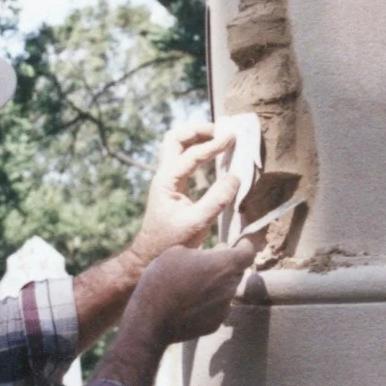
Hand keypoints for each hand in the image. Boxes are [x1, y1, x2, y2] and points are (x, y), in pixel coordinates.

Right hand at [123, 241, 255, 348]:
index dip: (245, 245)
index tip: (239, 243)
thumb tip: (219, 250)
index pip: (249, 251)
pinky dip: (207, 304)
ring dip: (215, 285)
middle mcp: (230, 287)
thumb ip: (204, 250)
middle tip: (205, 263)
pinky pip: (216, 308)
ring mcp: (224, 308)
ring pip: (226, 290)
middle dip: (225, 266)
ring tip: (190, 285)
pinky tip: (187, 303)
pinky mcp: (215, 324)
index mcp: (224, 264)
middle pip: (236, 272)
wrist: (150, 320)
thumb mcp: (176, 252)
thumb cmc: (162, 279)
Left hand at [130, 122, 238, 266]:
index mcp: (167, 181)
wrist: (150, 255)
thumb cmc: (171, 242)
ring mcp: (167, 178)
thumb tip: (236, 177)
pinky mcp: (173, 184)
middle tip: (220, 132)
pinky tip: (213, 154)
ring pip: (176, 145)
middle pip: (175, 138)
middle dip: (197, 130)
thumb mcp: (197, 223)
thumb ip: (217, 200)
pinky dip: (197, 149)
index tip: (231, 138)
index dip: (212, 145)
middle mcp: (164, 175)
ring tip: (218, 138)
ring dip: (196, 137)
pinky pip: (183, 157)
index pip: (191, 154)